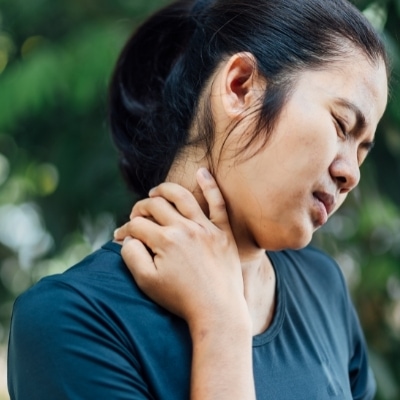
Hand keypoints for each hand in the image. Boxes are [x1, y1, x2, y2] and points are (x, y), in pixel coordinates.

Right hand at [113, 168, 249, 331]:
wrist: (218, 311)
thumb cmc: (180, 299)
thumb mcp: (147, 282)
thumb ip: (132, 256)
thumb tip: (127, 238)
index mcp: (165, 240)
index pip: (137, 225)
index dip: (125, 230)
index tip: (120, 237)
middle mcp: (184, 228)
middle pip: (155, 206)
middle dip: (139, 209)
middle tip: (136, 216)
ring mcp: (206, 228)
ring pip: (181, 197)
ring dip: (164, 191)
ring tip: (155, 193)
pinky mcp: (223, 232)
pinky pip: (218, 202)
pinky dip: (210, 185)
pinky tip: (202, 172)